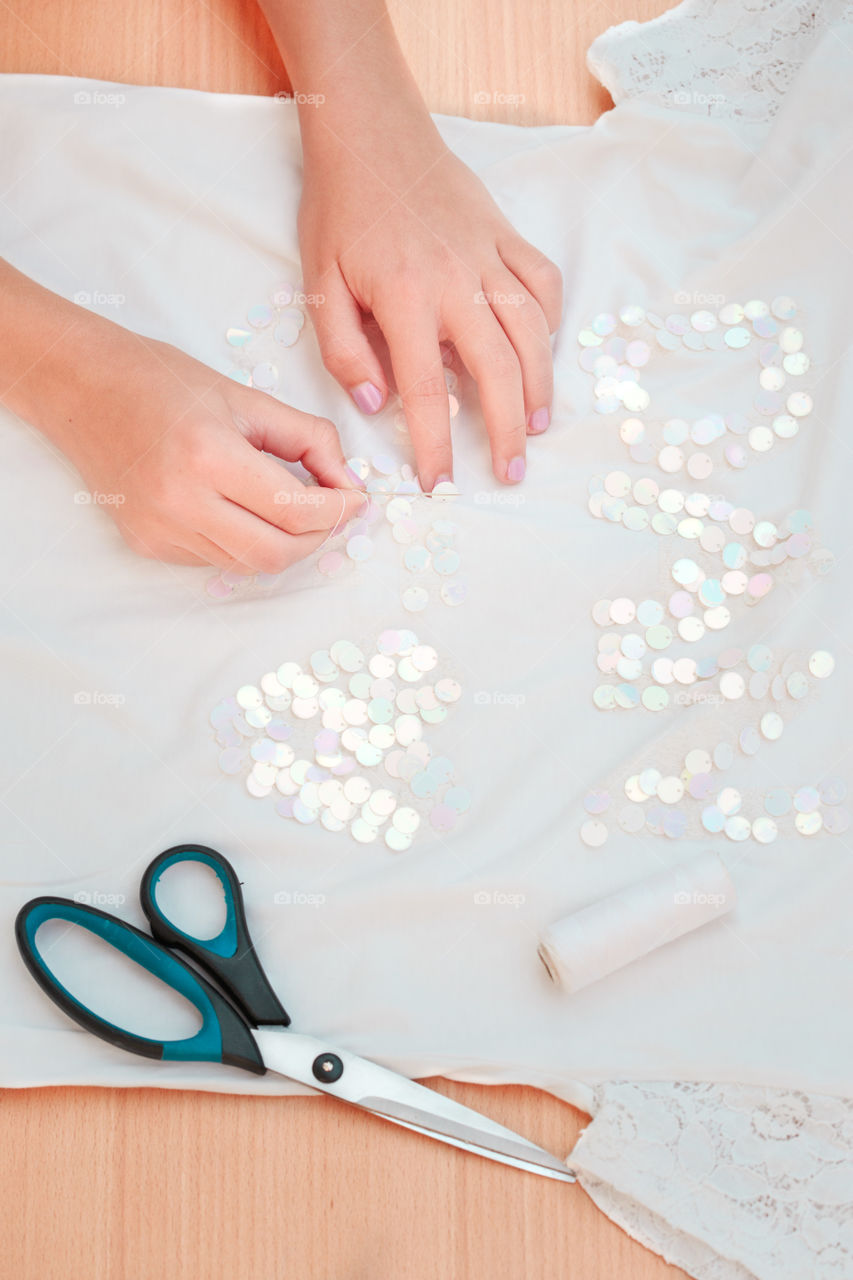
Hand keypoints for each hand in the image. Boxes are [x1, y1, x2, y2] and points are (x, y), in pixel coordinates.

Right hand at [40, 321, 363, 572]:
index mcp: (208, 455)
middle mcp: (180, 502)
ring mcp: (159, 530)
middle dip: (316, 537)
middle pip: (276, 554)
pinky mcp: (146, 545)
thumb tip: (346, 482)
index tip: (355, 496)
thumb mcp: (245, 397)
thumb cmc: (162, 380)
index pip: (294, 509)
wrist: (79, 387)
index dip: (338, 510)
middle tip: (329, 510)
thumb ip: (308, 439)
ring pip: (247, 565)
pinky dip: (241, 541)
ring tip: (287, 506)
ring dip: (281, 542)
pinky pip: (214, 559)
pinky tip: (237, 508)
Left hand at [298, 108, 562, 490]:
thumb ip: (341, 349)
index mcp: (406, 299)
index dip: (435, 445)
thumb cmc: (340, 210)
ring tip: (538, 426)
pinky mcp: (506, 235)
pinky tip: (541, 351)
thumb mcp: (318, 282)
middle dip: (507, 431)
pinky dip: (549, 321)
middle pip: (497, 371)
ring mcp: (489, 256)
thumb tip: (374, 403)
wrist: (372, 132)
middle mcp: (457, 282)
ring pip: (532, 332)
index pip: (427, 391)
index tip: (439, 483)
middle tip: (511, 472)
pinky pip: (543, 283)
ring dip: (540, 386)